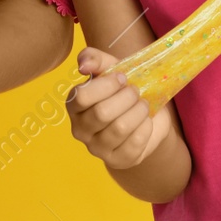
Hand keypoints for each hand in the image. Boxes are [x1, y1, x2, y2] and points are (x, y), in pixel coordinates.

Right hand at [66, 47, 173, 169]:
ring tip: (143, 104)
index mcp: (74, 106)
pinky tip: (146, 121)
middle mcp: (80, 130)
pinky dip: (145, 128)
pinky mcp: (117, 161)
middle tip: (136, 91)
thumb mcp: (111, 68)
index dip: (105, 85)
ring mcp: (97, 149)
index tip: (122, 77)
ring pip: (119, 128)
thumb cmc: (122, 90)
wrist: (145, 116)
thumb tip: (83, 65)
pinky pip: (134, 144)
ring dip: (137, 112)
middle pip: (102, 113)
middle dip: (125, 98)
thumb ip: (94, 59)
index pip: (81, 97)